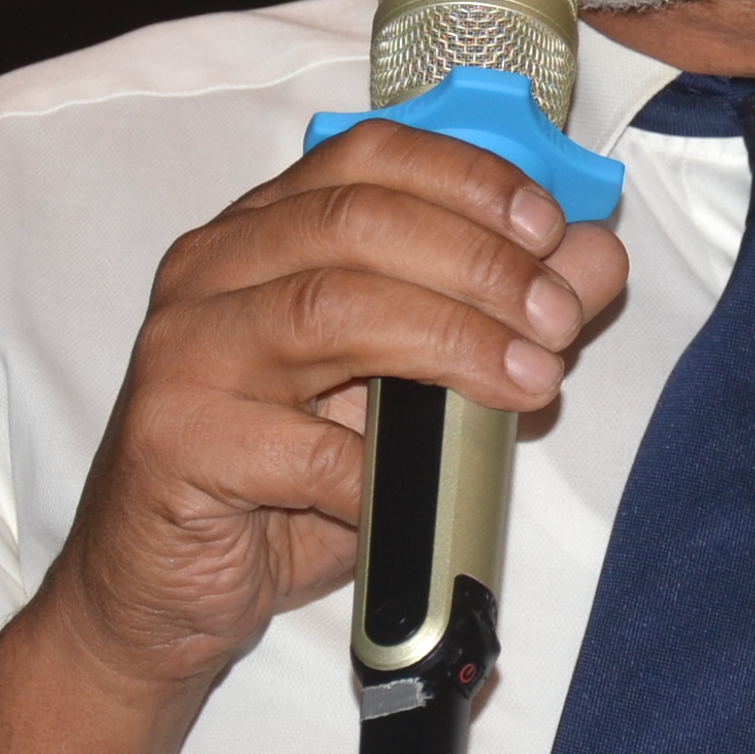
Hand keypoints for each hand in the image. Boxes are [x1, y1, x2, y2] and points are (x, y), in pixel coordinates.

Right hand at [0, 123, 625, 753]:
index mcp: (263, 230)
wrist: (160, 595)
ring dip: (452, 342)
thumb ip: (493, 315)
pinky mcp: (174, 440)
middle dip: (478, 263)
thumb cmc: (283, 484)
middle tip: (555, 321)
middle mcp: (212, 269)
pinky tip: (415, 491)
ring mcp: (185, 350)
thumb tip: (594, 261)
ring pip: (333, 309)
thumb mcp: (403, 389)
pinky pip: (301, 447)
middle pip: (358, 223)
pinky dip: (378, 468)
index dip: (468, 181)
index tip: (550, 229)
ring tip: (527, 382)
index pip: (367, 158)